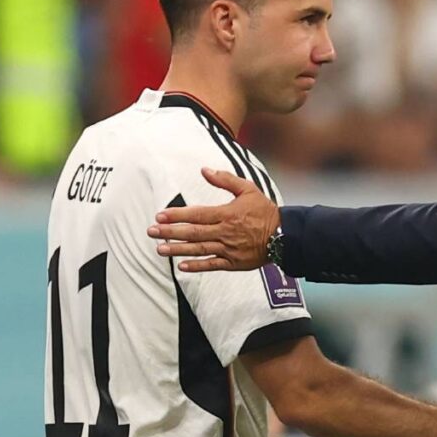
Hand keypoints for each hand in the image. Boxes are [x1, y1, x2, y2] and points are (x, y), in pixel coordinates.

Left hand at [146, 168, 278, 271]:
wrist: (284, 235)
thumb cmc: (265, 211)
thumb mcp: (248, 189)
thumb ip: (225, 180)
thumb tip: (205, 170)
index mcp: (227, 214)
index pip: (197, 214)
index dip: (177, 215)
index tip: (160, 216)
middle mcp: (225, 232)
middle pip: (193, 232)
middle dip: (170, 232)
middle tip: (152, 232)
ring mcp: (229, 249)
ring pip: (199, 249)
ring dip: (178, 250)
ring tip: (160, 249)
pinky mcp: (234, 263)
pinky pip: (212, 265)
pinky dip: (197, 266)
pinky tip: (181, 267)